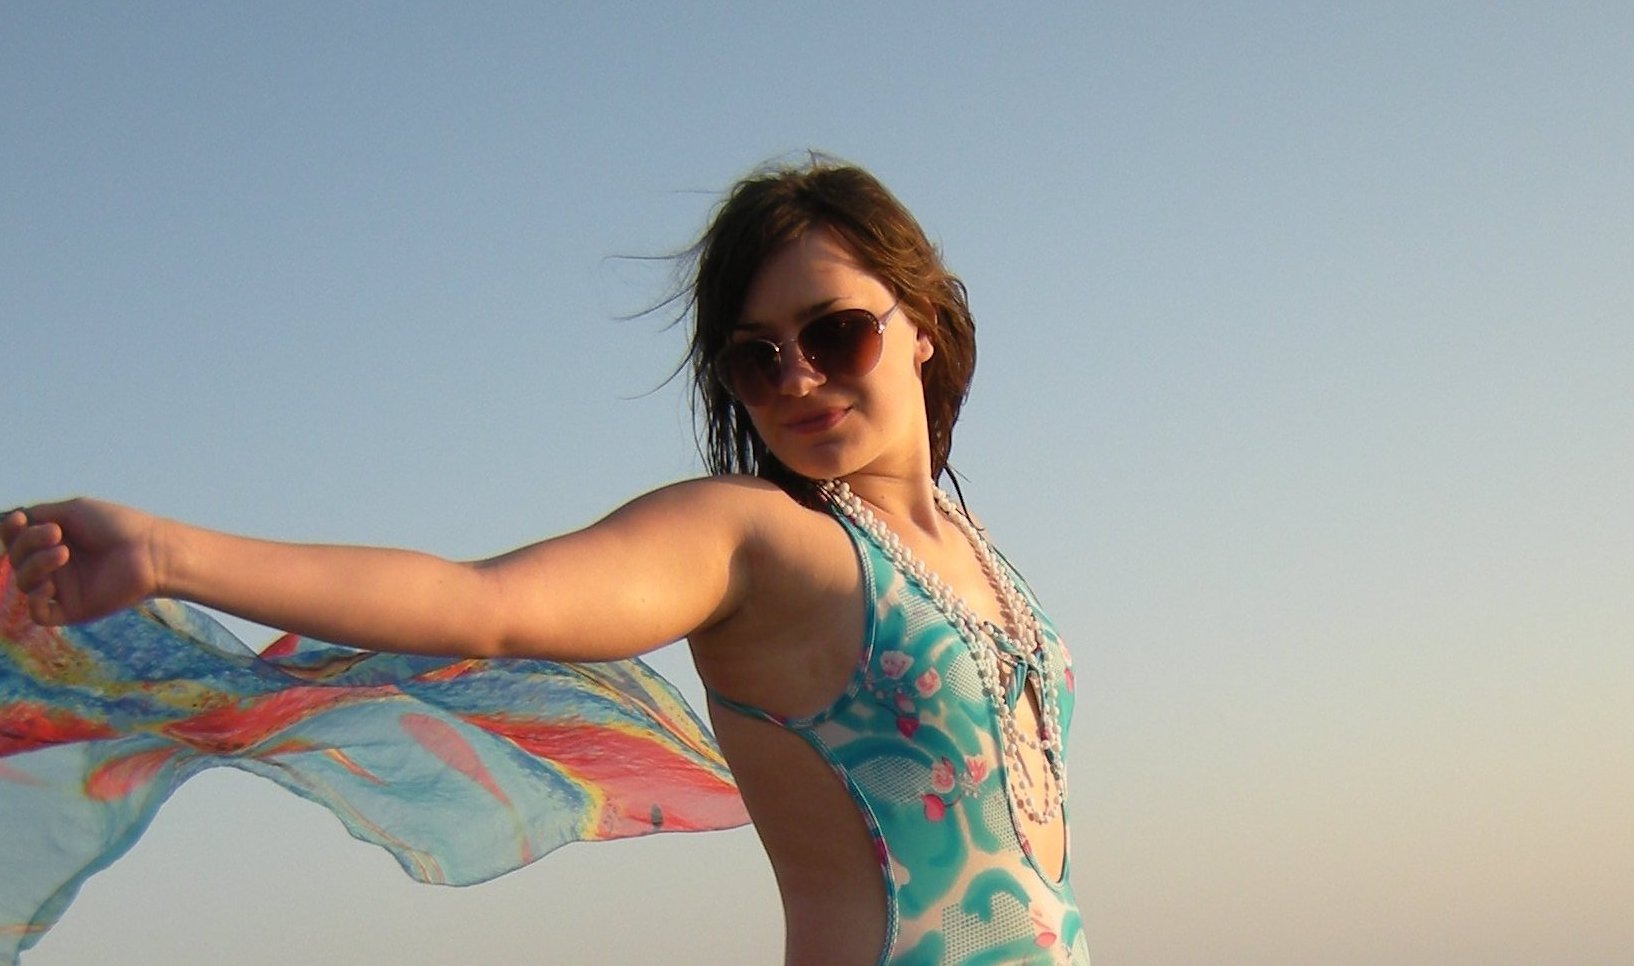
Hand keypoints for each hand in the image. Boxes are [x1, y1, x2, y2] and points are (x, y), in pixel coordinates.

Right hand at [1, 499, 161, 625]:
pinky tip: (50, 585)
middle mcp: (57, 564)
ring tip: (63, 553)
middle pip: (18, 559)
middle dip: (28, 544)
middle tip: (56, 534)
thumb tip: (16, 519)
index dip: (10, 531)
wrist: (149, 551)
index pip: (17, 540)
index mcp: (56, 541)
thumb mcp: (74, 511)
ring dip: (35, 565)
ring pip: (24, 583)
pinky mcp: (73, 609)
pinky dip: (34, 600)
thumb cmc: (118, 526)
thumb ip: (41, 515)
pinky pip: (38, 614)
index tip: (19, 520)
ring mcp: (64, 588)